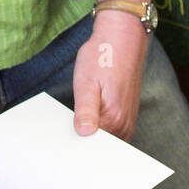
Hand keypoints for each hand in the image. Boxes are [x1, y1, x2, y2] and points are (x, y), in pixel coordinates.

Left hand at [73, 10, 148, 141]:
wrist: (122, 39)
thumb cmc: (103, 57)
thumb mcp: (86, 82)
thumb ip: (86, 111)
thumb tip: (85, 134)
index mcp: (114, 119)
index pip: (93, 149)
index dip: (76, 150)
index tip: (61, 148)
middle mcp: (124, 125)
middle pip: (100, 148)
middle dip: (82, 147)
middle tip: (61, 142)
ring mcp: (127, 121)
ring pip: (106, 142)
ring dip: (90, 139)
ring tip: (72, 131)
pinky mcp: (126, 115)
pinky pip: (111, 133)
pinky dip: (98, 131)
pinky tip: (85, 122)